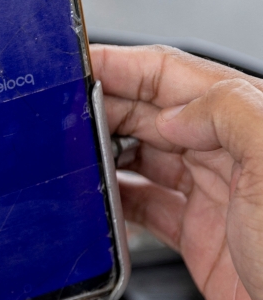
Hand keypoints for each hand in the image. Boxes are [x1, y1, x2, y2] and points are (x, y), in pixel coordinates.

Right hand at [93, 43, 262, 299]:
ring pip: (141, 157)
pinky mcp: (198, 236)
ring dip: (101, 153)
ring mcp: (211, 194)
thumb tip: (170, 112)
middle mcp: (229, 153)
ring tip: (68, 154)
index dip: (121, 64)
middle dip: (101, 107)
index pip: (173, 75)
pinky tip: (96, 201)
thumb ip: (227, 115)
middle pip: (149, 114)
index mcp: (250, 121)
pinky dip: (113, 201)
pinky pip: (143, 207)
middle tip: (57, 114)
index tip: (77, 63)